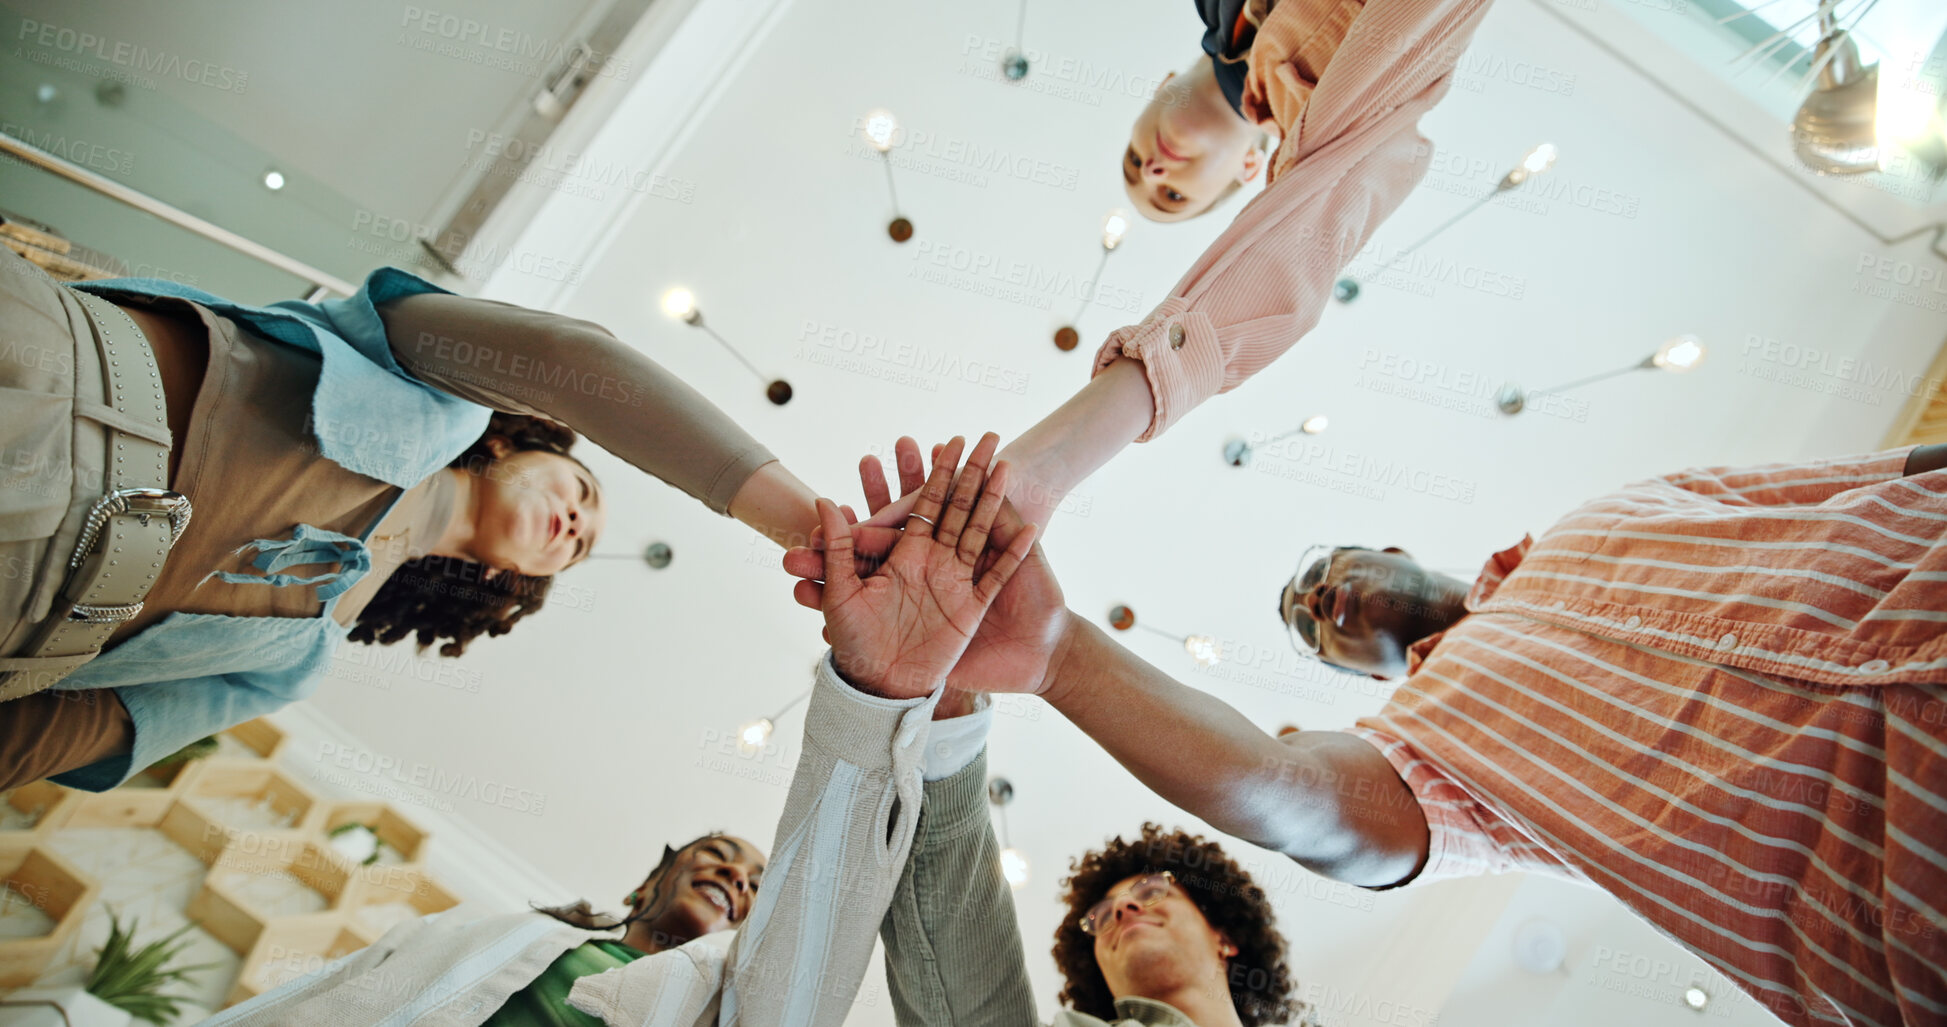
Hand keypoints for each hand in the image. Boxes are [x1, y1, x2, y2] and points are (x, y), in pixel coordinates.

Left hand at [794, 434, 1037, 699]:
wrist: (884, 691)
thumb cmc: (857, 648)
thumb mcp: (842, 597)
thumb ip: (838, 551)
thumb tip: (823, 502)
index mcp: (902, 557)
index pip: (919, 504)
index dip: (931, 474)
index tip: (940, 443)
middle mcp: (932, 563)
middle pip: (955, 506)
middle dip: (966, 471)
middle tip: (979, 434)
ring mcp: (956, 582)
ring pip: (978, 529)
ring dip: (992, 496)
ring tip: (1005, 461)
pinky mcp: (974, 607)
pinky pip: (997, 573)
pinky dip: (1012, 550)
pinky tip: (1028, 523)